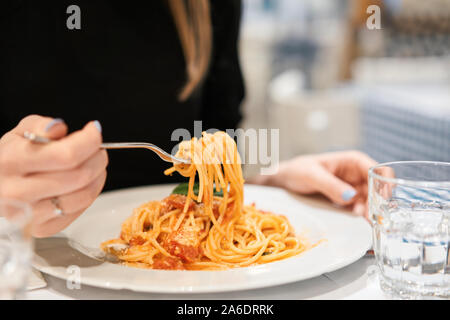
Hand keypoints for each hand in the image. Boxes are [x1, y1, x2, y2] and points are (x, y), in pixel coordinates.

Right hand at [0, 115, 107, 236]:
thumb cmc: (9, 159)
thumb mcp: (19, 133)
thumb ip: (40, 126)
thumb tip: (58, 127)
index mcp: (11, 162)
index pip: (66, 155)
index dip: (89, 141)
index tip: (94, 131)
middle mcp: (17, 191)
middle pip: (79, 176)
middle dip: (98, 158)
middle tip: (98, 150)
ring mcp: (29, 214)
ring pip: (83, 195)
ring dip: (98, 176)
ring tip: (95, 165)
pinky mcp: (41, 228)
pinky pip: (79, 210)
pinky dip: (90, 194)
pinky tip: (86, 183)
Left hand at [250, 151, 376, 217]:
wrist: (285, 180)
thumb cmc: (298, 170)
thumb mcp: (312, 176)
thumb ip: (331, 185)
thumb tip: (351, 196)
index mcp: (353, 161)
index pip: (378, 170)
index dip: (384, 184)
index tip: (382, 201)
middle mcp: (356, 174)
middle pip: (378, 187)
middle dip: (378, 201)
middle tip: (372, 215)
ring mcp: (353, 187)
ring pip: (371, 200)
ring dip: (370, 210)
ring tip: (364, 219)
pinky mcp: (347, 200)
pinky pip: (361, 207)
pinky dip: (362, 214)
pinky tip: (359, 221)